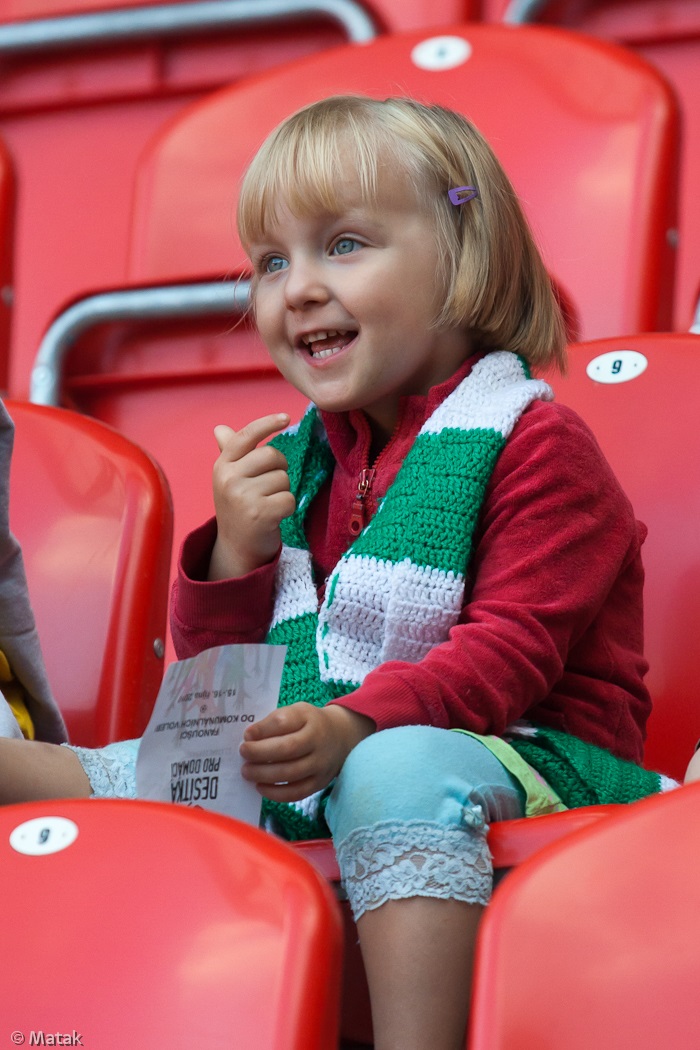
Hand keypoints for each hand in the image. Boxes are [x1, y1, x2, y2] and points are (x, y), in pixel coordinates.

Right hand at [208, 413, 295, 579]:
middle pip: (272, 455)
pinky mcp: (259, 514)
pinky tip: (274, 517)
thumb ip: (229, 453)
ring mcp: (242, 496)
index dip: (267, 423)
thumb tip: (219, 428)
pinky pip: (289, 499)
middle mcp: (228, 479)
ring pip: (283, 478)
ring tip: (267, 505)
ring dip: (282, 492)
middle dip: (279, 469)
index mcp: (222, 466)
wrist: (236, 548)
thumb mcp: (229, 479)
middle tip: (269, 487)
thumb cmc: (238, 508)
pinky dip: (287, 509)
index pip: (246, 436)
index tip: (285, 418)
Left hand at [239, 703, 374, 802]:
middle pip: (287, 749)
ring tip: (247, 771)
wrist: (342, 736)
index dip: (263, 729)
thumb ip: (275, 721)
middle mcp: (318, 742)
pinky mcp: (319, 783)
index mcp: (309, 718)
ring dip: (264, 774)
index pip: (284, 722)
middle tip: (243, 753)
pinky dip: (276, 793)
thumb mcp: (297, 712)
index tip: (247, 735)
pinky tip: (260, 787)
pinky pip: (297, 793)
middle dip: (260, 753)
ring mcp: (320, 765)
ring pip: (291, 773)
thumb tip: (250, 737)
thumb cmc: (310, 724)